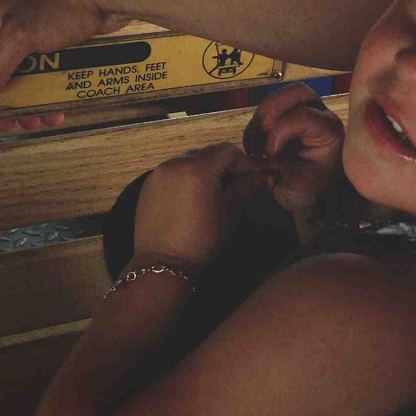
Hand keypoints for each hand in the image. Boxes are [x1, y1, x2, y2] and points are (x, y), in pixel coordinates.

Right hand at [0, 0, 131, 132]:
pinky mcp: (71, 43)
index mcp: (3, 20)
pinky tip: (60, 108)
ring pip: (38, 75)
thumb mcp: (21, 37)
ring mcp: (48, 35)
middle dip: (16, 99)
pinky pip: (59, 72)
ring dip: (38, 100)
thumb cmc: (63, 7)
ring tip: (42, 120)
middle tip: (20, 122)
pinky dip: (57, 90)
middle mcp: (23, 27)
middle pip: (12, 71)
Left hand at [132, 142, 266, 269]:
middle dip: (224, 166)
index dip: (244, 163)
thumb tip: (268, 176)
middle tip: (236, 186)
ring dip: (204, 171)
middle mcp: (175, 162)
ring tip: (213, 192)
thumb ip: (249, 188)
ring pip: (189, 161)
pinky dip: (186, 179)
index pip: (228, 151)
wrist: (162, 264)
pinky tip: (191, 199)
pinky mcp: (148, 186)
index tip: (254, 179)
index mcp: (197, 166)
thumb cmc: (202, 238)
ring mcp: (158, 173)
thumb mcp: (231, 212)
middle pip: (207, 154)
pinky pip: (173, 173)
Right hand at [242, 84, 344, 214]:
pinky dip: (255, 126)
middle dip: (271, 112)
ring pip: (278, 98)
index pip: (305, 115)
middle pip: (297, 92)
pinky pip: (267, 110)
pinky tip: (252, 148)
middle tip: (258, 138)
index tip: (270, 156)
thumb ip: (283, 168)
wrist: (309, 198)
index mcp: (329, 130)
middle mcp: (320, 115)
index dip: (281, 132)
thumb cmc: (308, 192)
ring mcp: (303, 112)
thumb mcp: (298, 185)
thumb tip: (265, 153)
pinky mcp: (286, 117)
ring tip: (253, 149)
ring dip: (259, 120)